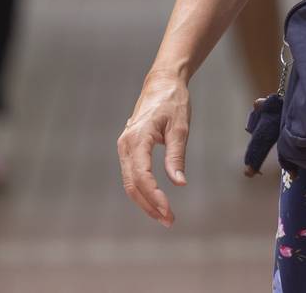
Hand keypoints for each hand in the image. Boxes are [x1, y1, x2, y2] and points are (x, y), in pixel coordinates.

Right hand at [117, 71, 191, 227]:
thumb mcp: (180, 128)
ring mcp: (125, 147)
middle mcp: (126, 144)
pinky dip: (142, 190)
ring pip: (130, 182)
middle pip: (132, 184)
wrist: (162, 83)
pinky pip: (132, 174)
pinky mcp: (129, 149)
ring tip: (164, 216)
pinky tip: (155, 201)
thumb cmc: (173, 102)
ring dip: (145, 201)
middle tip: (169, 220)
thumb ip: (176, 155)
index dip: (154, 196)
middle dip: (149, 205)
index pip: (142, 175)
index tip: (168, 210)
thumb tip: (178, 182)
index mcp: (138, 137)